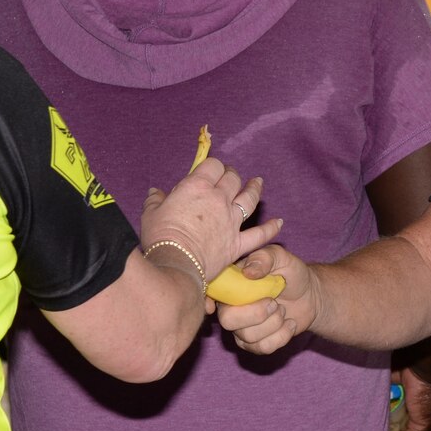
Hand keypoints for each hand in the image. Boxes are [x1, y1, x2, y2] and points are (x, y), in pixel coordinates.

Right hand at [140, 164, 271, 309]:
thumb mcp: (151, 214)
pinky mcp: (238, 243)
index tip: (209, 170)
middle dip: (231, 175)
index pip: (212, 166)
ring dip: (255, 189)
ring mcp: (231, 221)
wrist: (176, 265)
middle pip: (232, 179)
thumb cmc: (159, 237)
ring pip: (249, 199)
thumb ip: (155, 200)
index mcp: (197, 187)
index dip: (212, 166)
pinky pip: (259, 234)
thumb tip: (155, 192)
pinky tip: (279, 223)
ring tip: (258, 182)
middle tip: (230, 176)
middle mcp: (218, 199)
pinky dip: (271, 228)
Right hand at [215, 241, 317, 353]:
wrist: (310, 295)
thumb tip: (248, 272)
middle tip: (275, 303)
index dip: (209, 300)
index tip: (220, 304)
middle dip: (256, 314)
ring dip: (274, 323)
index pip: (210, 294)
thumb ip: (264, 258)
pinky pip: (262, 348)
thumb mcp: (281, 257)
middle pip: (227, 320)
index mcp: (230, 283)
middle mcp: (229, 307)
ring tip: (283, 309)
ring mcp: (240, 327)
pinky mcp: (254, 343)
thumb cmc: (291, 272)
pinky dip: (282, 336)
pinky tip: (289, 323)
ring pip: (247, 336)